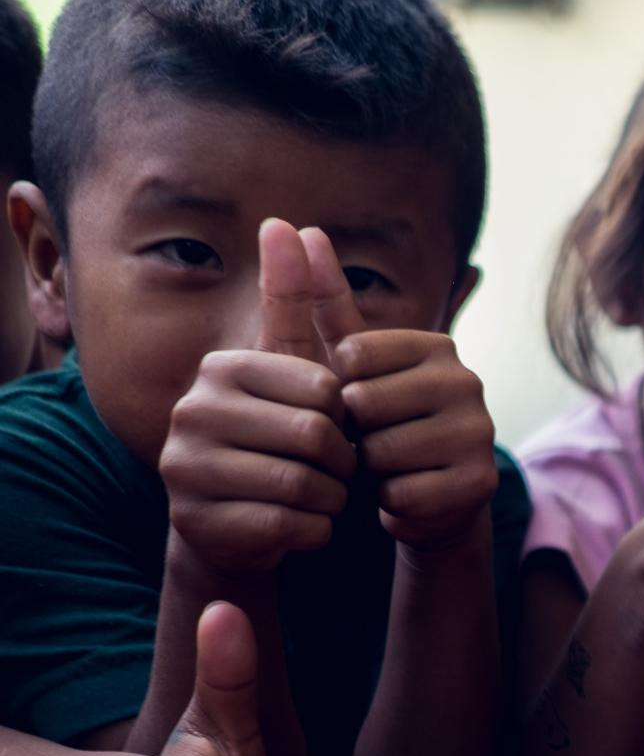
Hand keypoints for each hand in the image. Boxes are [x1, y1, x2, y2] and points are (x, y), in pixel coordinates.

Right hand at [160, 218, 356, 576]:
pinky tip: (304, 524)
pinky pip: (291, 526)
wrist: (234, 522)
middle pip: (315, 438)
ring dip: (330, 498)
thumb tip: (288, 224)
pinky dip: (315, 530)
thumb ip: (290, 300)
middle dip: (342, 462)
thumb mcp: (285, 368)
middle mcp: (192, 411)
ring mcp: (186, 469)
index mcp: (221, 369)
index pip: (323, 390)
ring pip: (304, 485)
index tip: (335, 428)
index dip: (346, 418)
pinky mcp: (198, 523)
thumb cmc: (273, 437)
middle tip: (334, 470)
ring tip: (319, 495)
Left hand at [300, 229, 498, 550]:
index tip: (359, 402)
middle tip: (373, 441)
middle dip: (354, 433)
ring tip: (389, 468)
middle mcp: (467, 382)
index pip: (352, 358)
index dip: (338, 389)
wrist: (432, 499)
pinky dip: (391, 503)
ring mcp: (480, 432)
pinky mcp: (480, 483)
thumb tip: (297, 228)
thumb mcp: (350, 364)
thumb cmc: (382, 424)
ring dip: (371, 471)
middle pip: (365, 405)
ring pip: (383, 452)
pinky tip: (405, 494)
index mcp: (437, 346)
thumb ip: (325, 301)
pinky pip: (404, 493)